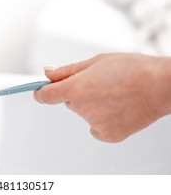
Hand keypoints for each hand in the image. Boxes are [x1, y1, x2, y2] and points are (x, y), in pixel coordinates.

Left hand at [34, 53, 170, 142]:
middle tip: (99, 84)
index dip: (41, 92)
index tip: (39, 91)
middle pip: (69, 101)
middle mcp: (82, 108)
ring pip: (84, 112)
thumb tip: (48, 73)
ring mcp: (95, 123)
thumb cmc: (134, 70)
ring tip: (114, 94)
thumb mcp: (96, 62)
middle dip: (78, 92)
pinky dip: (102, 120)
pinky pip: (96, 127)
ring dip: (92, 105)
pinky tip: (117, 109)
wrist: (162, 86)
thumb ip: (68, 70)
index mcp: (76, 88)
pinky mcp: (108, 135)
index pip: (46, 95)